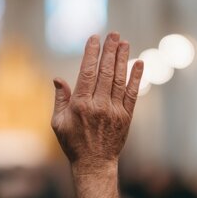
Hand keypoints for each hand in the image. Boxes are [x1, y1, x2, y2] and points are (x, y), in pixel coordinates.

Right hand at [51, 32, 143, 169]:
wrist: (94, 164)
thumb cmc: (72, 143)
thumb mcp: (58, 122)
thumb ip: (60, 99)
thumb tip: (58, 78)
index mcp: (80, 105)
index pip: (87, 73)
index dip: (91, 54)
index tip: (95, 38)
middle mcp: (98, 106)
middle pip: (105, 72)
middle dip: (109, 51)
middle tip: (113, 34)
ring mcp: (114, 111)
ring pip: (119, 79)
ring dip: (122, 59)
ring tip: (124, 42)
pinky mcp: (126, 117)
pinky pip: (132, 94)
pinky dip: (136, 78)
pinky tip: (138, 63)